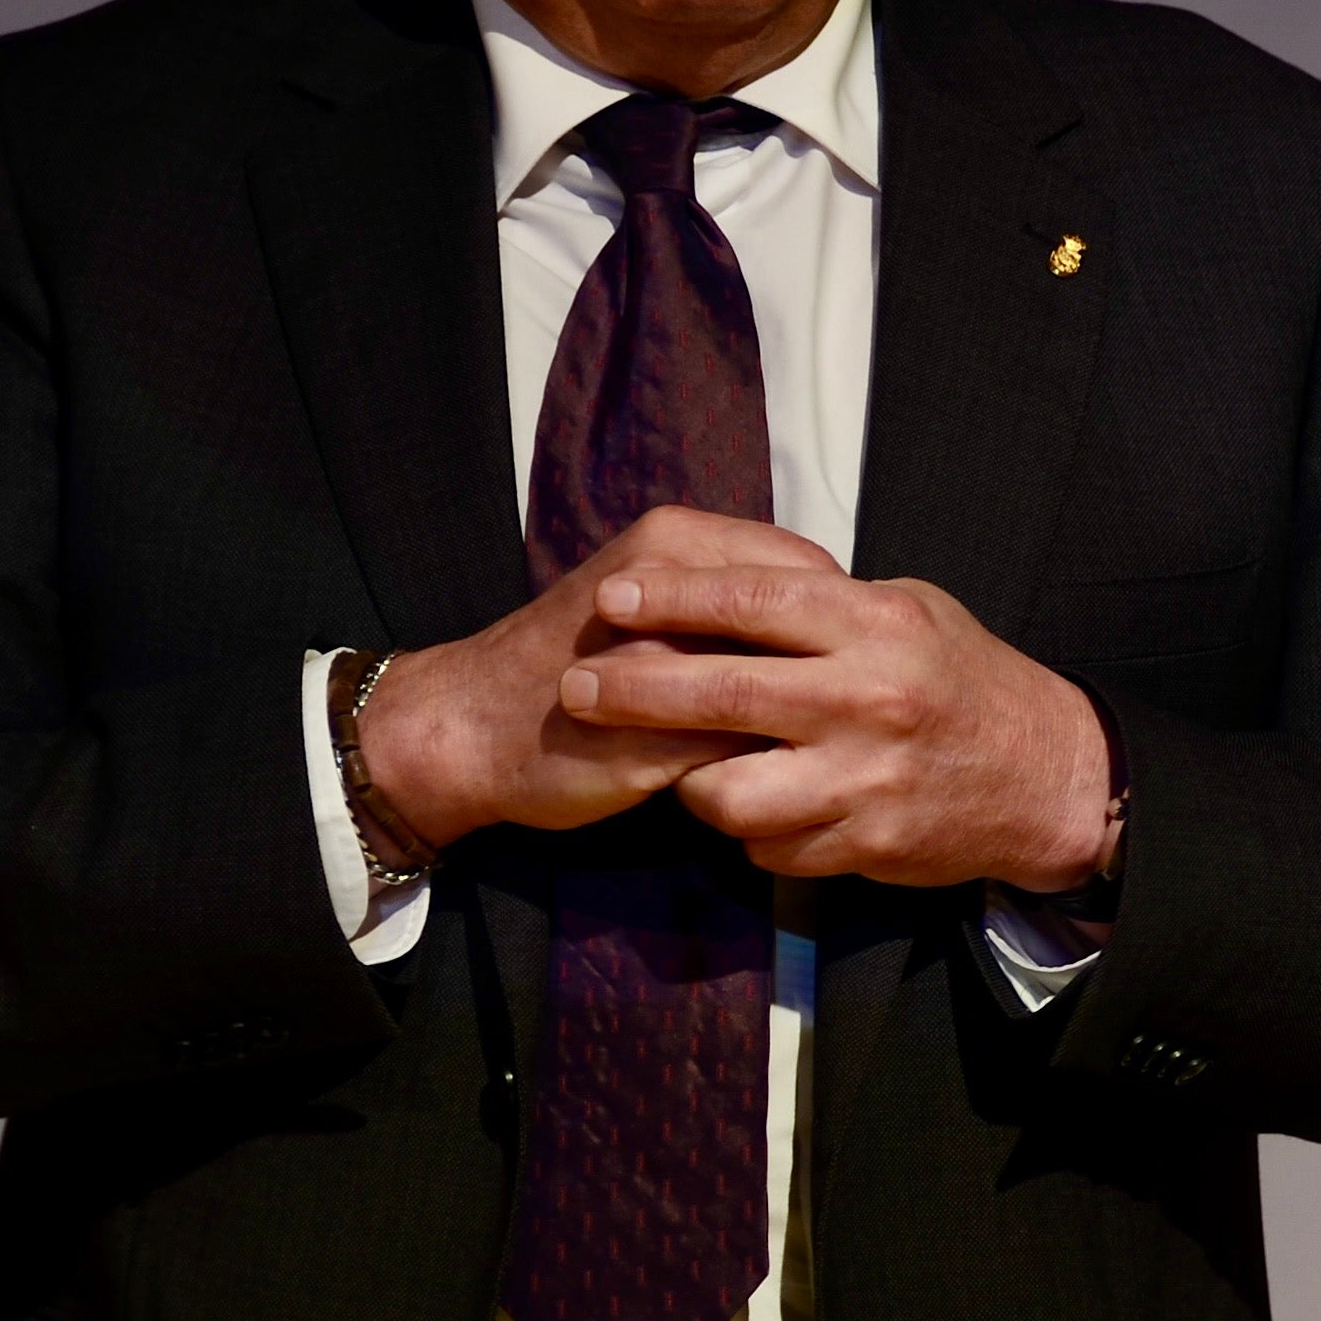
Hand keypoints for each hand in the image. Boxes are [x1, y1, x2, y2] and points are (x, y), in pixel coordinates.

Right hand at [363, 507, 832, 851]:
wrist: (467, 725)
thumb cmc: (574, 660)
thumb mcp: (654, 598)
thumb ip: (736, 595)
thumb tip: (853, 620)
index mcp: (674, 541)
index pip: (811, 571)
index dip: (845, 621)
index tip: (852, 658)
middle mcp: (671, 587)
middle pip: (807, 627)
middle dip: (836, 672)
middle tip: (848, 707)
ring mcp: (661, 661)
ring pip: (779, 687)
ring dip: (808, 723)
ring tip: (815, 746)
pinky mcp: (652, 735)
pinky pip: (744, 748)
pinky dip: (774, 765)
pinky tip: (781, 779)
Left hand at [557, 549, 1116, 892]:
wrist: (1048, 776)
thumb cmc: (965, 680)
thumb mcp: (912, 613)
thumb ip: (826, 605)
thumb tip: (720, 588)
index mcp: (878, 625)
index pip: (753, 600)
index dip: (673, 597)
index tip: (613, 598)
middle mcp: (870, 698)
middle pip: (720, 691)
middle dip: (632, 689)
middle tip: (575, 687)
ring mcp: (868, 778)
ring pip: (729, 791)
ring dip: (687, 782)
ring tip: (677, 767)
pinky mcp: (869, 843)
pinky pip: (770, 846)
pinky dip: (748, 831)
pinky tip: (754, 809)